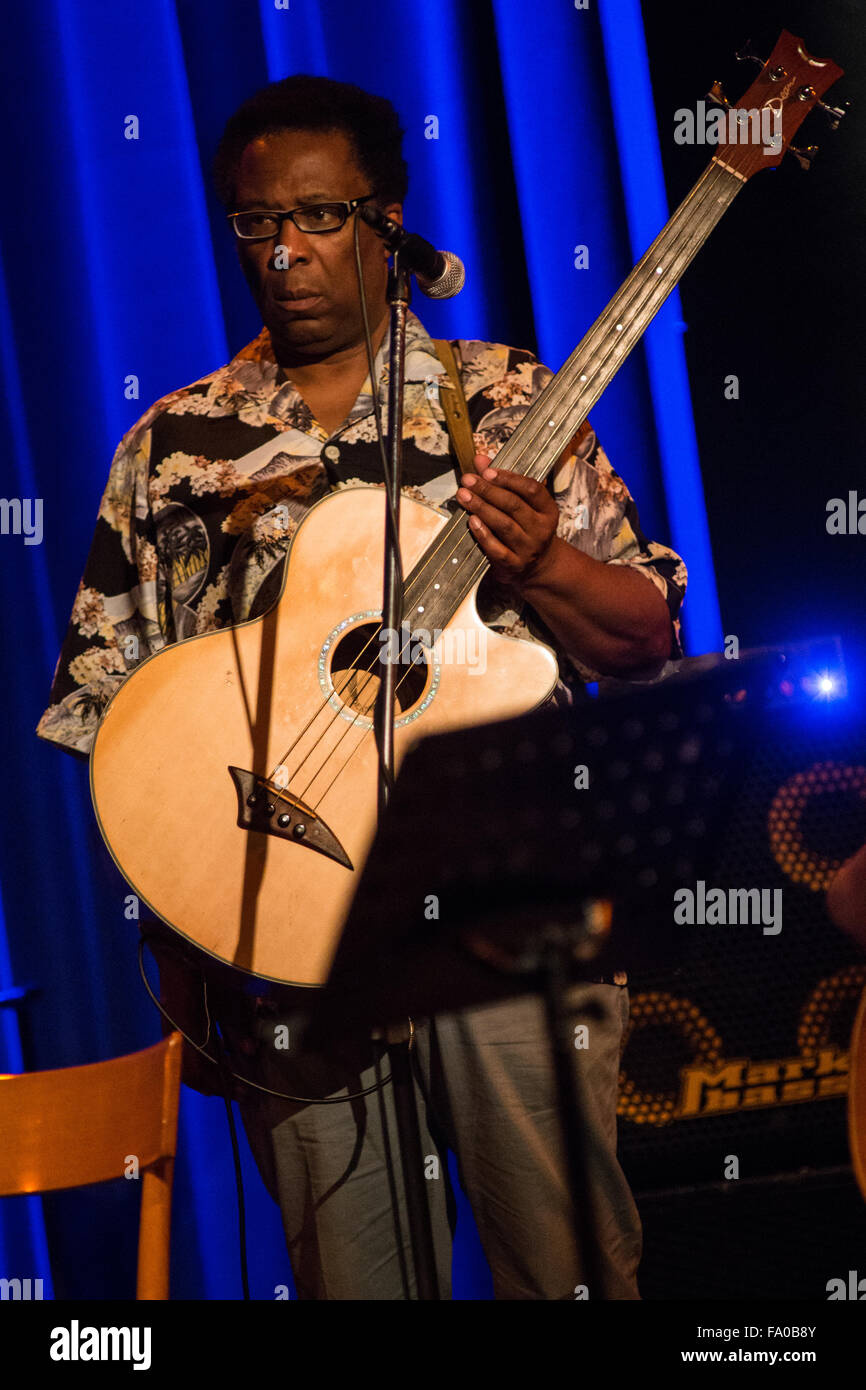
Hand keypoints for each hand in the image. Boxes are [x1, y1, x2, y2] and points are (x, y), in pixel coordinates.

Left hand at [456, 453, 559, 586]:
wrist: (537, 566)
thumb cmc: (526, 527)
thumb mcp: (523, 504)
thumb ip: (502, 481)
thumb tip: (480, 460)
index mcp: (547, 510)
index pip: (532, 489)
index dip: (509, 479)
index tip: (487, 471)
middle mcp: (541, 529)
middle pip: (514, 505)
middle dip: (488, 490)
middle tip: (468, 480)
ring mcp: (528, 548)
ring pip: (504, 525)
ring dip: (482, 508)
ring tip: (463, 496)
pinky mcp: (514, 565)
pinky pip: (497, 549)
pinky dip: (483, 534)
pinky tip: (471, 521)